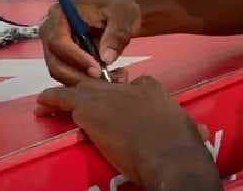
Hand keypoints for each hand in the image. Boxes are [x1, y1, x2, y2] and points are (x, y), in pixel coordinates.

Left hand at [36, 77, 218, 188]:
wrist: (171, 158)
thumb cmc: (184, 150)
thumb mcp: (189, 129)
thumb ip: (187, 126)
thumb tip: (200, 132)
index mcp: (152, 89)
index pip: (132, 85)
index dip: (123, 98)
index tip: (120, 110)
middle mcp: (128, 85)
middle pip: (103, 83)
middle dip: (92, 92)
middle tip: (83, 104)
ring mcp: (107, 95)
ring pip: (80, 87)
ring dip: (65, 95)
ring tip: (48, 99)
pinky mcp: (90, 108)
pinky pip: (63, 98)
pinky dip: (51, 100)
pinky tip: (41, 103)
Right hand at [40, 0, 138, 84]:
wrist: (120, 15)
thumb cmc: (119, 9)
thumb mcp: (123, 16)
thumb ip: (116, 35)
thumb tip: (105, 58)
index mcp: (60, 14)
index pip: (58, 41)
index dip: (76, 58)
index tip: (98, 69)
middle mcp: (51, 32)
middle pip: (55, 62)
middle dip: (80, 76)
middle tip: (106, 82)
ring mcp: (55, 48)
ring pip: (61, 74)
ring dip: (86, 82)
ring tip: (115, 78)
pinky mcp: (63, 61)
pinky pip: (69, 77)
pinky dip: (88, 83)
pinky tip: (112, 77)